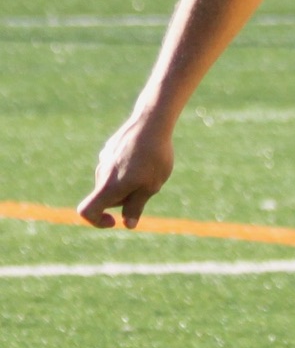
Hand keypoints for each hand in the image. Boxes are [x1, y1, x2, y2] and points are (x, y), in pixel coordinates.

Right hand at [78, 112, 174, 228]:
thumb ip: (136, 207)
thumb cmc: (154, 157)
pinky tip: (146, 157)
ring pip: (112, 182)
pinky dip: (128, 170)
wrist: (151, 123)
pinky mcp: (110, 150)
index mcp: (108, 187)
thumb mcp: (150, 187)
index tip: (114, 220)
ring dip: (128, 184)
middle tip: (149, 187)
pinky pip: (116, 168)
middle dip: (124, 200)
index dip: (96, 221)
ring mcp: (104, 160)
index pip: (86, 211)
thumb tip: (127, 224)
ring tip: (150, 170)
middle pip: (106, 198)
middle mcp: (101, 174)